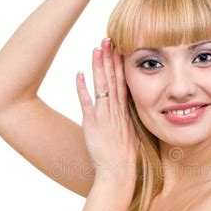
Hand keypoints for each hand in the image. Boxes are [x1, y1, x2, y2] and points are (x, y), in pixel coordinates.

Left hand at [76, 38, 138, 182]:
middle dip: (111, 58)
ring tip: (97, 48)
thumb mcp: (131, 134)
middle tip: (109, 40)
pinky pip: (86, 102)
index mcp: (125, 112)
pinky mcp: (92, 123)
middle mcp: (115, 110)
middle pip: (113, 79)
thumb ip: (125, 120)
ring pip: (102, 85)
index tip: (119, 50)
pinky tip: (80, 73)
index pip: (124, 83)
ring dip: (99, 66)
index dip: (121, 65)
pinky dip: (82, 88)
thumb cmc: (124, 157)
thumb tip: (123, 111)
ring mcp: (104, 115)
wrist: (118, 171)